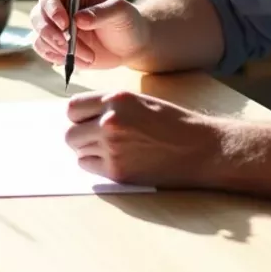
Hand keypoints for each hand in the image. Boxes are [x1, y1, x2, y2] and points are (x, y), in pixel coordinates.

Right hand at [30, 0, 150, 69]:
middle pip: (38, 15)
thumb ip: (101, 13)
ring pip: (39, 35)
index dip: (52, 8)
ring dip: (58, 48)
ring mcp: (55, 24)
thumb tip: (78, 19)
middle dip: (51, 33)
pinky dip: (57, 57)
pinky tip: (76, 60)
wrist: (130, 45)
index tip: (65, 24)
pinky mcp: (55, 43)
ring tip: (86, 56)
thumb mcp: (120, 12)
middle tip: (68, 45)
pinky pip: (43, 50)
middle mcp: (59, 3)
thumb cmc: (127, 21)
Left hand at [63, 91, 223, 186]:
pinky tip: (117, 161)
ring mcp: (112, 148)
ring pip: (78, 151)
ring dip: (88, 151)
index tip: (85, 121)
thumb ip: (110, 106)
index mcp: (116, 99)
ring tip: (112, 149)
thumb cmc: (173, 123)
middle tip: (96, 139)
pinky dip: (97, 166)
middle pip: (70, 133)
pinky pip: (88, 167)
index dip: (78, 116)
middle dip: (80, 136)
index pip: (73, 108)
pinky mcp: (117, 172)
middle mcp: (110, 122)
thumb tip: (80, 117)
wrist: (200, 148)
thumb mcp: (140, 102)